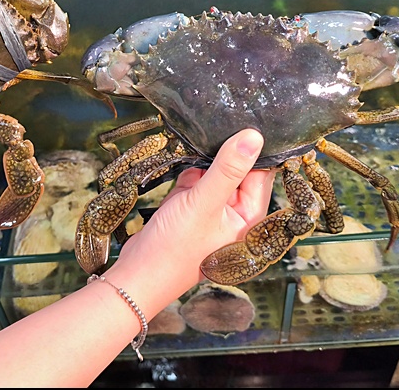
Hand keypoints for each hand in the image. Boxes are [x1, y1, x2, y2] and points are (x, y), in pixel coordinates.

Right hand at [116, 129, 275, 290]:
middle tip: (209, 144)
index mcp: (250, 217)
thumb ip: (228, 168)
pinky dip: (187, 174)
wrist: (138, 273)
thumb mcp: (203, 203)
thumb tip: (254, 137)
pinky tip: (178, 185)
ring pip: (214, 171)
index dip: (250, 149)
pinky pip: (196, 179)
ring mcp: (213, 210)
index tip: (240, 124)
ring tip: (190, 174)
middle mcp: (235, 213)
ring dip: (201, 165)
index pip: (260, 173)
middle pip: (237, 170)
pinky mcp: (193, 207)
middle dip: (221, 156)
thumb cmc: (174, 249)